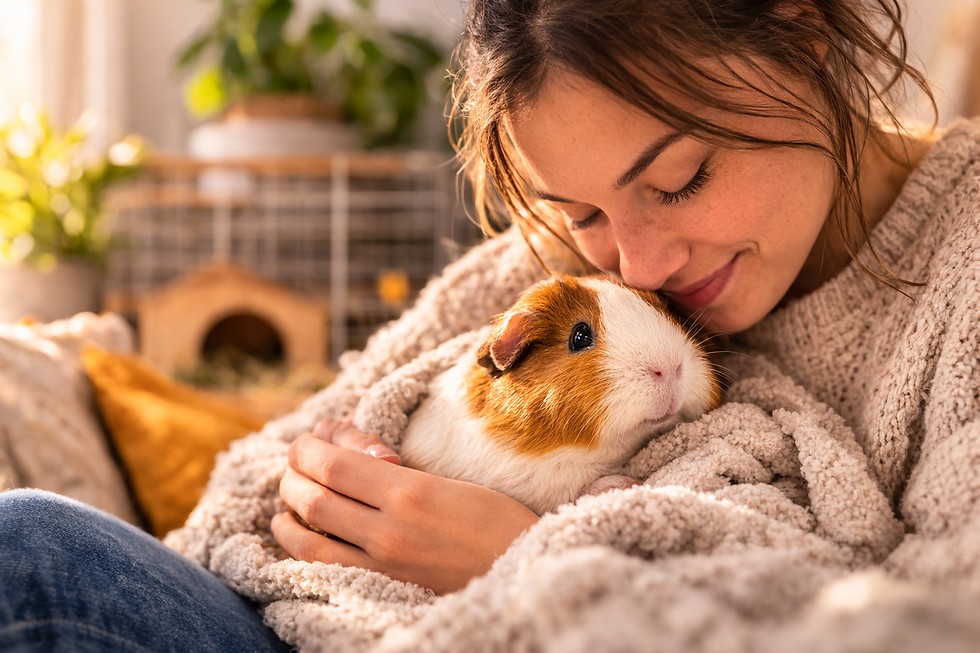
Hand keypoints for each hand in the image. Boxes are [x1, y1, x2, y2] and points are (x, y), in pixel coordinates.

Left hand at [272, 419, 539, 594]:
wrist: (526, 568)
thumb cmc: (496, 518)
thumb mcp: (448, 480)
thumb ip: (394, 470)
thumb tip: (346, 451)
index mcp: (409, 490)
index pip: (332, 465)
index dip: (308, 450)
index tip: (306, 441)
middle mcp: (389, 529)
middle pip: (314, 497)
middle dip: (293, 476)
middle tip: (294, 467)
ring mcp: (384, 564)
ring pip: (310, 539)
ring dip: (288, 516)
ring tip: (284, 506)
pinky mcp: (386, 588)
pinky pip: (327, 570)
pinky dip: (302, 552)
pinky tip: (297, 540)